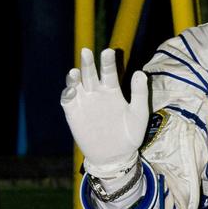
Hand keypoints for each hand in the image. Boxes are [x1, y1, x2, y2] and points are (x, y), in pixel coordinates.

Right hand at [61, 48, 148, 176]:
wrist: (115, 157)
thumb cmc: (129, 135)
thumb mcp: (139, 115)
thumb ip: (140, 94)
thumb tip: (140, 73)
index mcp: (112, 91)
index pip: (109, 72)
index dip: (108, 62)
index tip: (108, 52)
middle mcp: (97, 93)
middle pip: (90, 73)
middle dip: (88, 63)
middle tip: (87, 51)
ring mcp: (84, 102)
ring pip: (76, 84)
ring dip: (74, 77)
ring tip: (75, 72)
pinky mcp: (73, 113)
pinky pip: (67, 100)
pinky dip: (67, 94)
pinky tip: (71, 91)